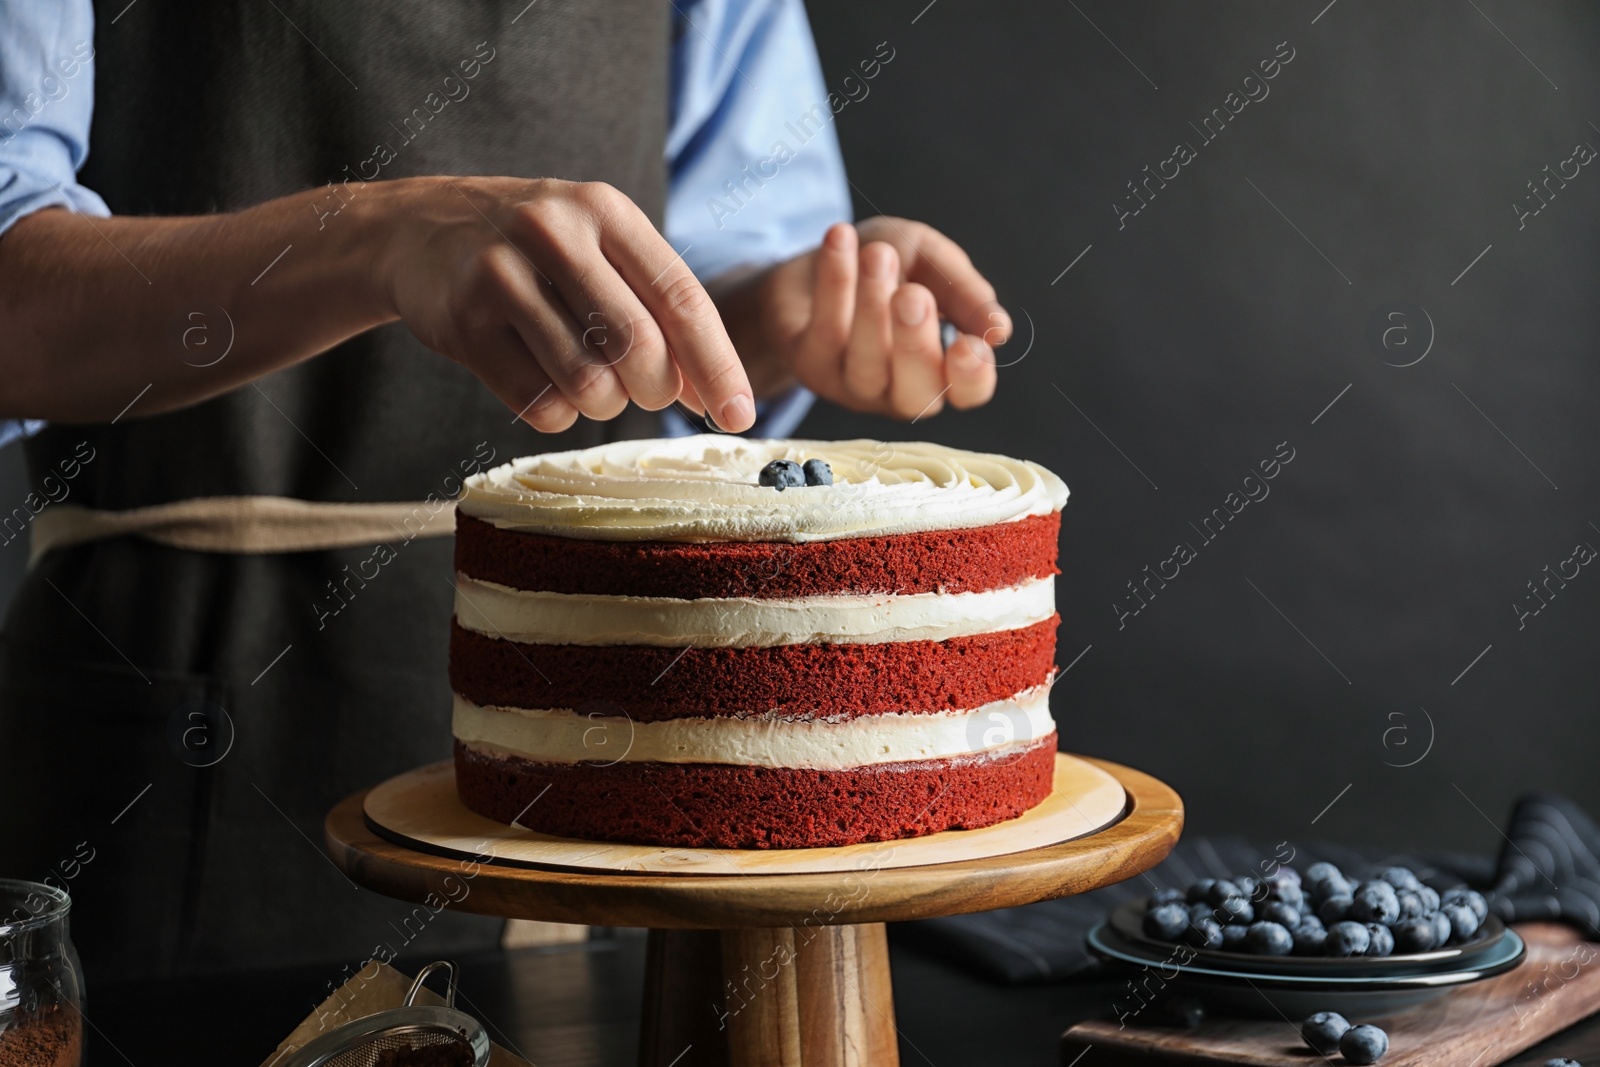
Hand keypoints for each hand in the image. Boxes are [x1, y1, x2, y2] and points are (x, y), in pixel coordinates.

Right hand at [383, 176, 755, 432]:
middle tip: (645, 392)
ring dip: (603, 404)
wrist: (415, 229)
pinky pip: (538, 403)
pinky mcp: (463, 322)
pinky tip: (542, 382)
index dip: (718, 366)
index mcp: (605, 210)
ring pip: (589, 384)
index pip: (683, 299)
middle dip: (655, 389)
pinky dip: (555, 412)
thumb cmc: (533, 251)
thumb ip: (657, 309)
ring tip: (589, 382)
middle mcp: (555, 231)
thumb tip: (714, 394)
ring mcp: (502, 275)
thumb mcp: (597, 249)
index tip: (741, 416)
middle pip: (639, 347)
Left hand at [743, 217, 1009, 419]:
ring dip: (872, 308)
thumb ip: (965, 293)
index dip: (971, 377)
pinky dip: (834, 281)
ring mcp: (851, 384)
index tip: (969, 343)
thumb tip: (998, 330)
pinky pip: (823, 332)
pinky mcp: (808, 364)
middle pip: (916, 394)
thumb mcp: (933, 263)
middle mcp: (898, 389)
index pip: (967, 393)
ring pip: (866, 364)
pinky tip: (840, 238)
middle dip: (915, 345)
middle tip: (914, 296)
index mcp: (941, 370)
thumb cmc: (888, 266)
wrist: (824, 254)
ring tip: (878, 255)